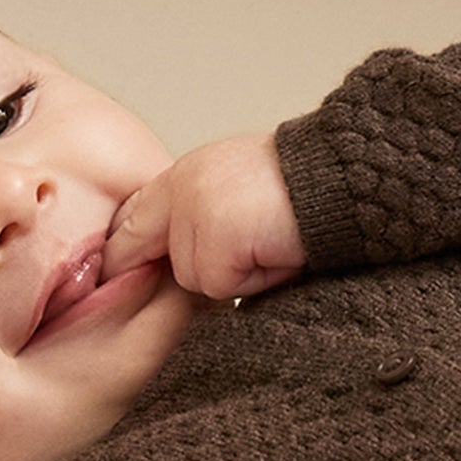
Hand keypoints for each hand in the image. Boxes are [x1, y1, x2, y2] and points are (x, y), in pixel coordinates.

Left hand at [107, 131, 302, 310]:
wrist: (339, 175)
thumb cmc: (305, 187)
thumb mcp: (239, 189)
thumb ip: (201, 213)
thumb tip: (176, 259)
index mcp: (185, 173)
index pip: (134, 219)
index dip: (126, 251)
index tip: (121, 271)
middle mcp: (181, 189)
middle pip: (159, 258)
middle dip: (196, 267)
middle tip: (241, 253)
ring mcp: (193, 215)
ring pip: (193, 278)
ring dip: (235, 275)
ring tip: (270, 244)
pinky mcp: (213, 243)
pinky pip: (222, 287)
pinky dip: (254, 280)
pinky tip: (275, 251)